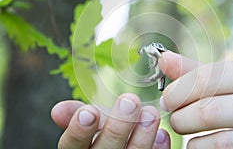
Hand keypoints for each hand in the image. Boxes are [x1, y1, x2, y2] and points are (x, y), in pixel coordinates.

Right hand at [51, 93, 169, 148]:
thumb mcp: (89, 126)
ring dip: (142, 136)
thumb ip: (77, 117)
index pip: (72, 147)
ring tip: (150, 113)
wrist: (121, 148)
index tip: (89, 111)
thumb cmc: (104, 137)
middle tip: (130, 101)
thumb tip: (57, 110)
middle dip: (117, 127)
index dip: (79, 131)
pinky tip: (162, 135)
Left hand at [159, 51, 232, 147]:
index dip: (178, 90)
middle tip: (174, 117)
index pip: (207, 78)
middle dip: (181, 116)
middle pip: (210, 111)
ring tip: (186, 131)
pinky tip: (202, 143)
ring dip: (192, 139)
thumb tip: (164, 59)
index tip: (167, 99)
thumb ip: (201, 71)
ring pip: (220, 141)